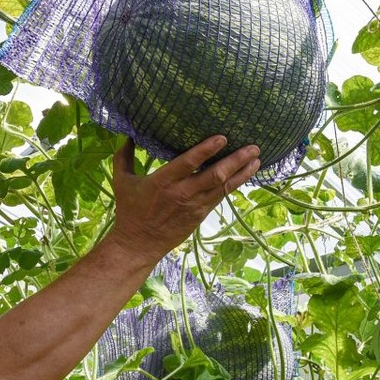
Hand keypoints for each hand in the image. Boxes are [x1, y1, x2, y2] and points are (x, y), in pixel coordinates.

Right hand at [108, 136, 260, 261]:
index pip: (189, 162)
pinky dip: (234, 185)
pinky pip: (221, 197)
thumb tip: (127, 135)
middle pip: (215, 175)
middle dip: (236, 160)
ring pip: (223, 187)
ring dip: (242, 173)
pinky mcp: (200, 215)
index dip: (207, 150)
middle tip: (254, 147)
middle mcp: (182, 193)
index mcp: (163, 181)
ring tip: (257, 159)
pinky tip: (245, 175)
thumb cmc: (129, 210)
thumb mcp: (122, 181)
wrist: (139, 243)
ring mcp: (194, 205)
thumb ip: (124, 157)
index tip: (223, 137)